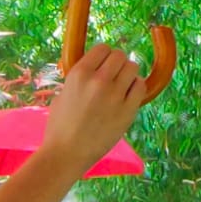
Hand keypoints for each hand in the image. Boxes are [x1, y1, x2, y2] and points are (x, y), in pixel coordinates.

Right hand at [38, 44, 144, 177]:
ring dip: (128, 74)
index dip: (104, 56)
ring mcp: (115, 95)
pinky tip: (128, 96)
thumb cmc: (60, 126)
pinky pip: (140, 86)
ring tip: (121, 86)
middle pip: (120, 56)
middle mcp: (99, 80)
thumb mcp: (63, 93)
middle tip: (113, 76)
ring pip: (133, 68)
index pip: (103, 48)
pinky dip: (136, 88)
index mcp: (79, 74)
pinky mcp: (128, 110)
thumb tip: (96, 67)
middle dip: (117, 64)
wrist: (67, 154)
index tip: (103, 65)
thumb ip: (81, 78)